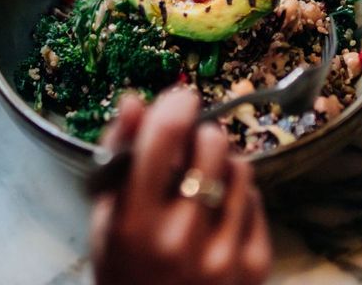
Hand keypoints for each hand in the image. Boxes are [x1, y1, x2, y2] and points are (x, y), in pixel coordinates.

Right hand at [90, 89, 271, 284]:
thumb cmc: (124, 265)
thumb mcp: (106, 215)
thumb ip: (117, 155)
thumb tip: (134, 100)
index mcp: (134, 223)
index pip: (164, 138)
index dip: (176, 105)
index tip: (181, 98)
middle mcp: (181, 239)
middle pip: (212, 143)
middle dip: (200, 134)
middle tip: (190, 146)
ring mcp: (223, 254)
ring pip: (241, 167)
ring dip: (222, 163)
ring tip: (203, 183)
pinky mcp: (255, 265)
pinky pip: (255, 199)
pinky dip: (237, 197)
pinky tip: (217, 215)